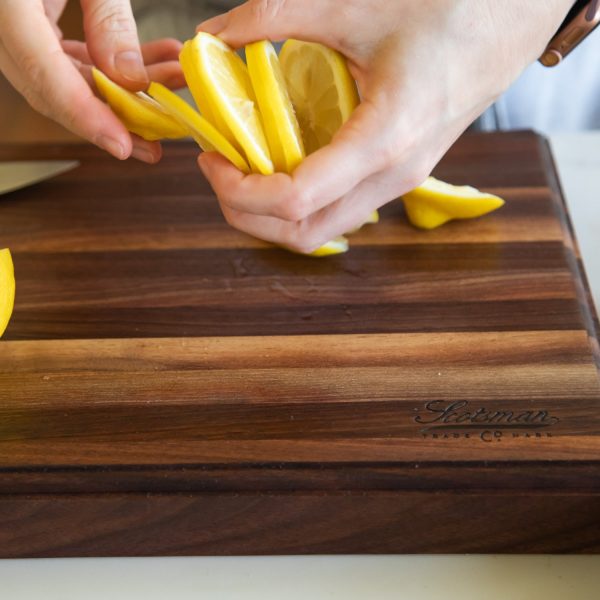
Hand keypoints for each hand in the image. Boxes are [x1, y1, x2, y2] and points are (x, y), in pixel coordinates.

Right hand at [0, 0, 183, 162]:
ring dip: (117, 93)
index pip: (44, 75)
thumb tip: (129, 80)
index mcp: (4, 6)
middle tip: (155, 142)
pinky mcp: (23, 22)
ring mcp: (9, 26)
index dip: (86, 117)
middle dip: (110, 120)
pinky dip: (105, 66)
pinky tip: (149, 63)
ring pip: (62, 78)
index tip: (123, 146)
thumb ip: (107, 19)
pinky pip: (62, 56)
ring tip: (165, 96)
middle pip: (53, 89)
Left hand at [196, 0, 573, 252]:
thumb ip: (277, 17)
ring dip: (272, 216)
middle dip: (247, 216)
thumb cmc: (445, 12)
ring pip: (321, 232)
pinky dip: (298, 204)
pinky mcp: (394, 178)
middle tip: (219, 171)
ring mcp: (396, 184)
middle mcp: (390, 177)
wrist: (505, 26)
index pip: (296, 200)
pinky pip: (337, 212)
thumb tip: (215, 35)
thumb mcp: (355, 6)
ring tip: (243, 171)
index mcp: (382, 140)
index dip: (241, 192)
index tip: (213, 157)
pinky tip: (280, 163)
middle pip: (303, 235)